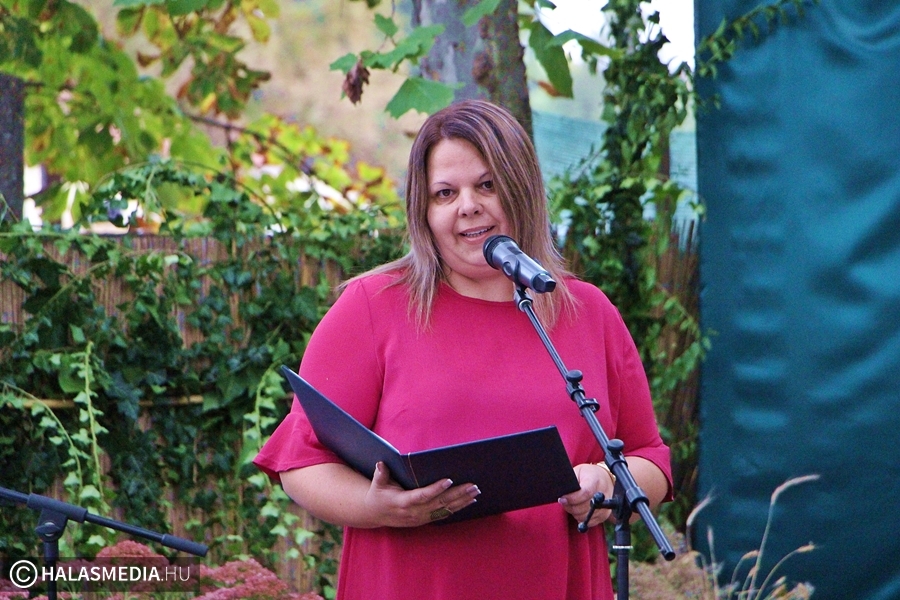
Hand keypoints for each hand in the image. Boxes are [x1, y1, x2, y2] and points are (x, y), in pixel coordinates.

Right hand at [365, 462, 480, 526]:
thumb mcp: (376, 484)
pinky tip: (470, 501)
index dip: (436, 489)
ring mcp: (421, 518)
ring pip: (445, 510)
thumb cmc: (378, 495)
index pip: (422, 495)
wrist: (375, 514)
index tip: (449, 480)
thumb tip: (381, 464)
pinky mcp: (425, 520)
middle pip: (439, 503)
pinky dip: (458, 508)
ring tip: (476, 492)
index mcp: (402, 502)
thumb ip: (380, 474)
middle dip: (457, 494)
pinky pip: (444, 514)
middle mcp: (414, 512)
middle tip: (473, 485)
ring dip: (462, 501)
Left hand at [558, 463, 614, 527]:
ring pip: (585, 516)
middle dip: (570, 506)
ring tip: (572, 503)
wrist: (603, 478)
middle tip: (564, 501)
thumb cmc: (587, 474)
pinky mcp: (605, 515)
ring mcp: (606, 506)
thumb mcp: (578, 471)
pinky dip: (581, 517)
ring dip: (575, 512)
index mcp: (596, 480)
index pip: (585, 493)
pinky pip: (589, 522)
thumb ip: (571, 482)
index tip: (562, 499)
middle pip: (584, 507)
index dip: (572, 498)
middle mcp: (604, 494)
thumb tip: (562, 493)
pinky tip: (579, 509)